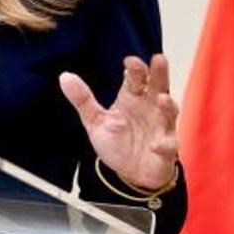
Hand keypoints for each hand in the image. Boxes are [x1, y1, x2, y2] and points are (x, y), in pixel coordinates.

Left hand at [59, 53, 178, 190]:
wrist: (130, 174)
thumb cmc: (117, 143)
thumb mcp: (95, 121)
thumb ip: (82, 99)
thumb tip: (64, 76)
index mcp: (133, 97)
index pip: (136, 77)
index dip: (135, 68)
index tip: (129, 61)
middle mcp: (150, 108)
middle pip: (158, 86)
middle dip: (160, 73)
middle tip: (159, 59)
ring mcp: (160, 127)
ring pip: (169, 113)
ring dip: (167, 106)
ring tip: (162, 99)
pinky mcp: (165, 149)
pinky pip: (167, 145)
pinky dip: (164, 144)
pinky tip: (157, 144)